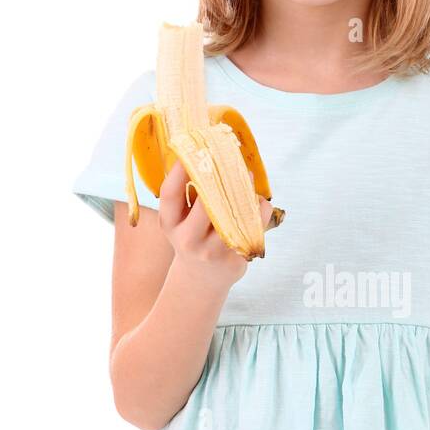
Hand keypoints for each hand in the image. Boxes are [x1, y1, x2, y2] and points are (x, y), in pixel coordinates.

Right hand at [158, 159, 277, 286]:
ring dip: (245, 189)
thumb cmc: (192, 237)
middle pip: (206, 201)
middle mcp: (188, 239)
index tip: (194, 149)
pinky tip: (257, 201)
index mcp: (169, 224)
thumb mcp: (179, 219)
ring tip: (247, 175)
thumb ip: (186, 193)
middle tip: (230, 156)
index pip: (170, 193)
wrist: (201, 280)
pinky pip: (255, 225)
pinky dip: (260, 208)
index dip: (180, 170)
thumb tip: (207, 151)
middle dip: (220, 175)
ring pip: (235, 212)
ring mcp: (213, 251)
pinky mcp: (236, 258)